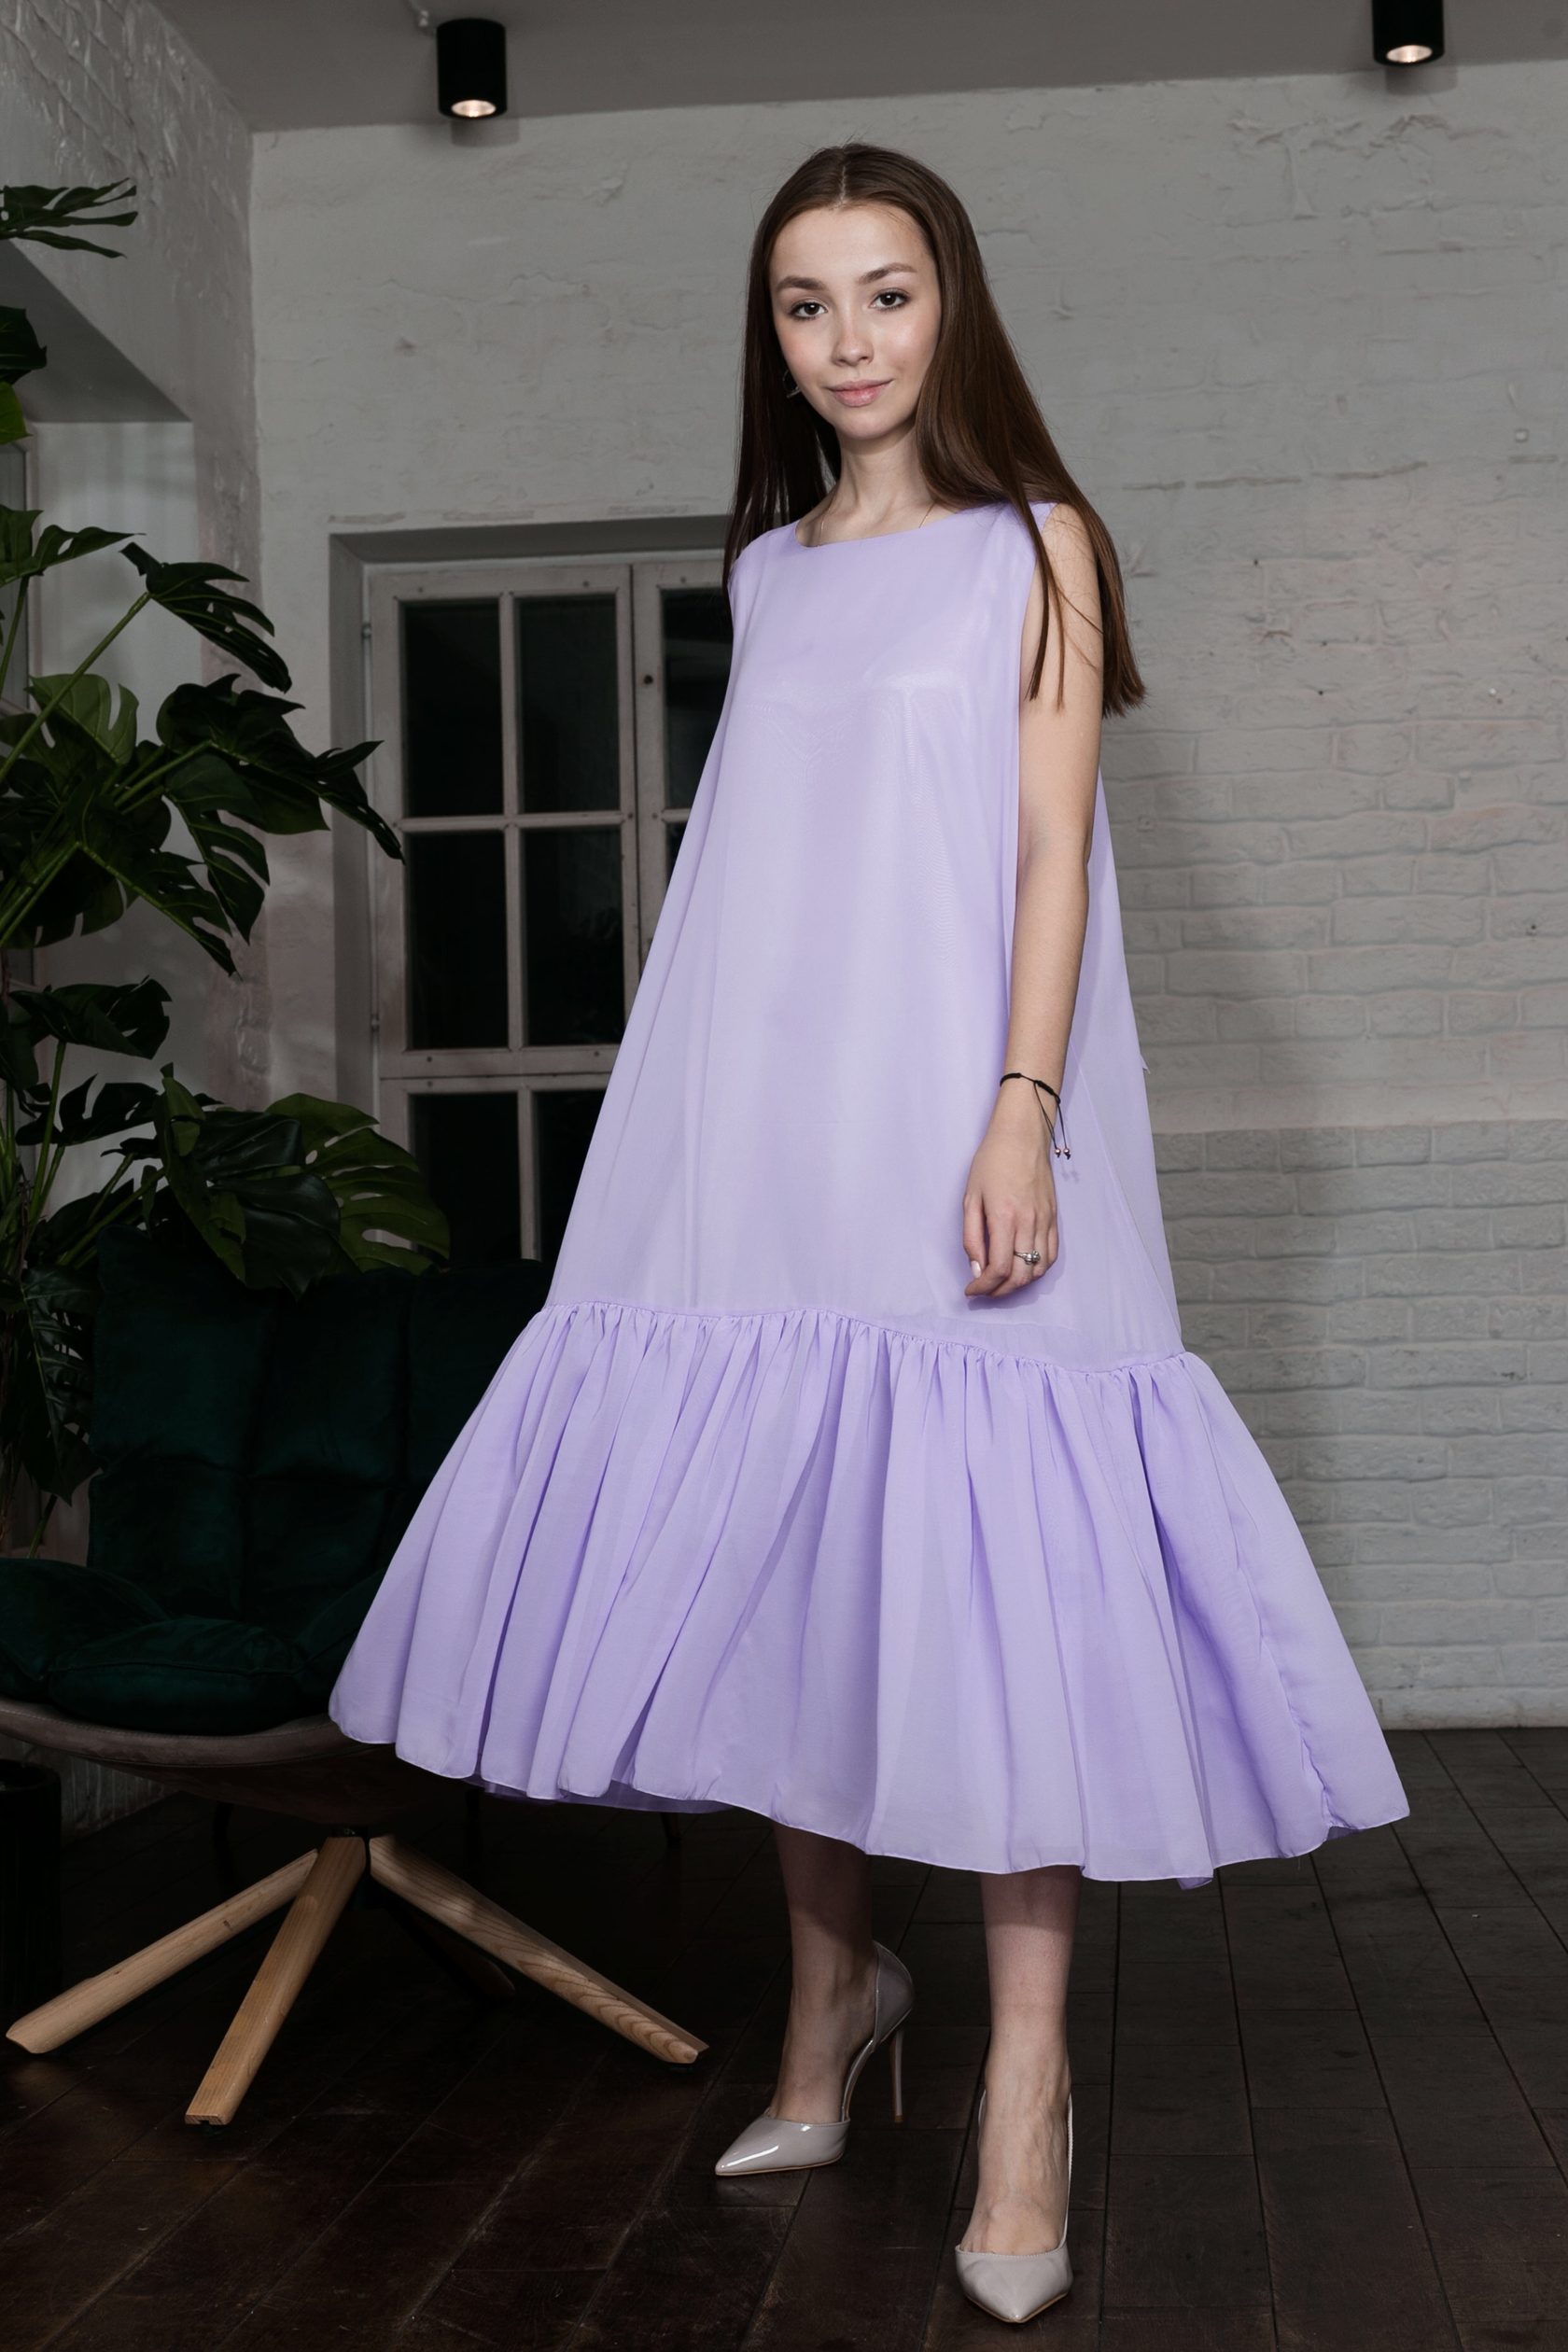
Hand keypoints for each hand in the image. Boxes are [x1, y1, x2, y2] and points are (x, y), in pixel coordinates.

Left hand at [962, 1086, 1059, 1297]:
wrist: (1022, 1137)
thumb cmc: (991, 1163)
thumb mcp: (970, 1198)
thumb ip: (972, 1236)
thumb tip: (976, 1268)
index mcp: (1004, 1217)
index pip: (998, 1268)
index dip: (984, 1287)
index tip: (971, 1290)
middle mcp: (1028, 1223)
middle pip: (1020, 1275)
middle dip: (1000, 1291)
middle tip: (984, 1291)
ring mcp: (1045, 1221)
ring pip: (1038, 1269)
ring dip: (1019, 1284)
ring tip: (1002, 1283)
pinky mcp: (1054, 1218)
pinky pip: (1051, 1254)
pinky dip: (1038, 1269)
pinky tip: (1024, 1268)